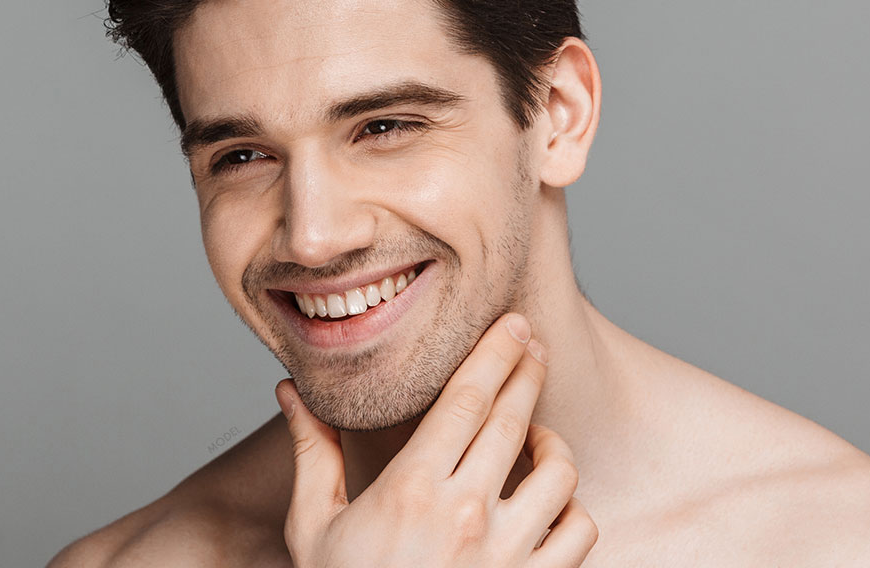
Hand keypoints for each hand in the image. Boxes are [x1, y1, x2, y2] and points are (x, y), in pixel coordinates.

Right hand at [274, 313, 597, 566]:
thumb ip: (311, 454)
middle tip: (534, 344)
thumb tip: (290, 392)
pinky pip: (579, 531)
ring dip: (552, 441)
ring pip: (559, 472)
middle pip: (514, 420)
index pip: (466, 400)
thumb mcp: (314, 528)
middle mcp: (465, 517)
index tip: (512, 324)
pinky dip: (573, 508)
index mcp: (411, 491)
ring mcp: (505, 556)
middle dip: (529, 371)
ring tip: (537, 434)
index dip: (495, 353)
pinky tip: (552, 500)